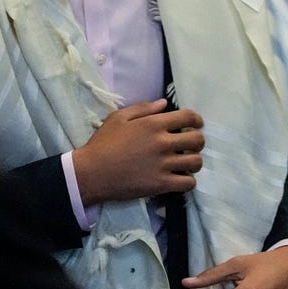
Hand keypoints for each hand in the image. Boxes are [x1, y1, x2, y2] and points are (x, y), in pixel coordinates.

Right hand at [72, 100, 204, 204]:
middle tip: (190, 147)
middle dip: (198, 142)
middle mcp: (162, 143)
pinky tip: (180, 179)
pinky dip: (188, 182)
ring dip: (194, 162)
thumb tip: (164, 103)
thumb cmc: (102, 144)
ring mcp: (163, 165)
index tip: (196, 125)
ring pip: (196, 162)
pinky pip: (188, 183)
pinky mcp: (160, 184)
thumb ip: (142, 108)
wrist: (89, 173)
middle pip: (197, 140)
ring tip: (186, 164)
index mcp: (153, 124)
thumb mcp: (118, 118)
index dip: (197, 120)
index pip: (189, 117)